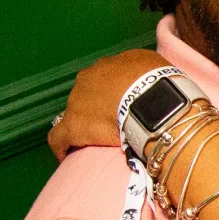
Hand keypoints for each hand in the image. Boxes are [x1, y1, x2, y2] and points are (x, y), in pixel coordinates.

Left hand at [49, 49, 172, 161]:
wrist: (150, 100)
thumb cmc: (159, 83)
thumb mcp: (156, 67)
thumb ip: (146, 72)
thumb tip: (146, 80)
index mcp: (110, 65)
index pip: (107, 79)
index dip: (114, 92)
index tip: (124, 103)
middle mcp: (90, 77)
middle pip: (89, 93)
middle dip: (97, 105)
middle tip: (114, 120)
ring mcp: (77, 101)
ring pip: (76, 112)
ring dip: (86, 123)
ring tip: (99, 138)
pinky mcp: (72, 126)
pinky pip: (59, 137)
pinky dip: (62, 145)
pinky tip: (67, 154)